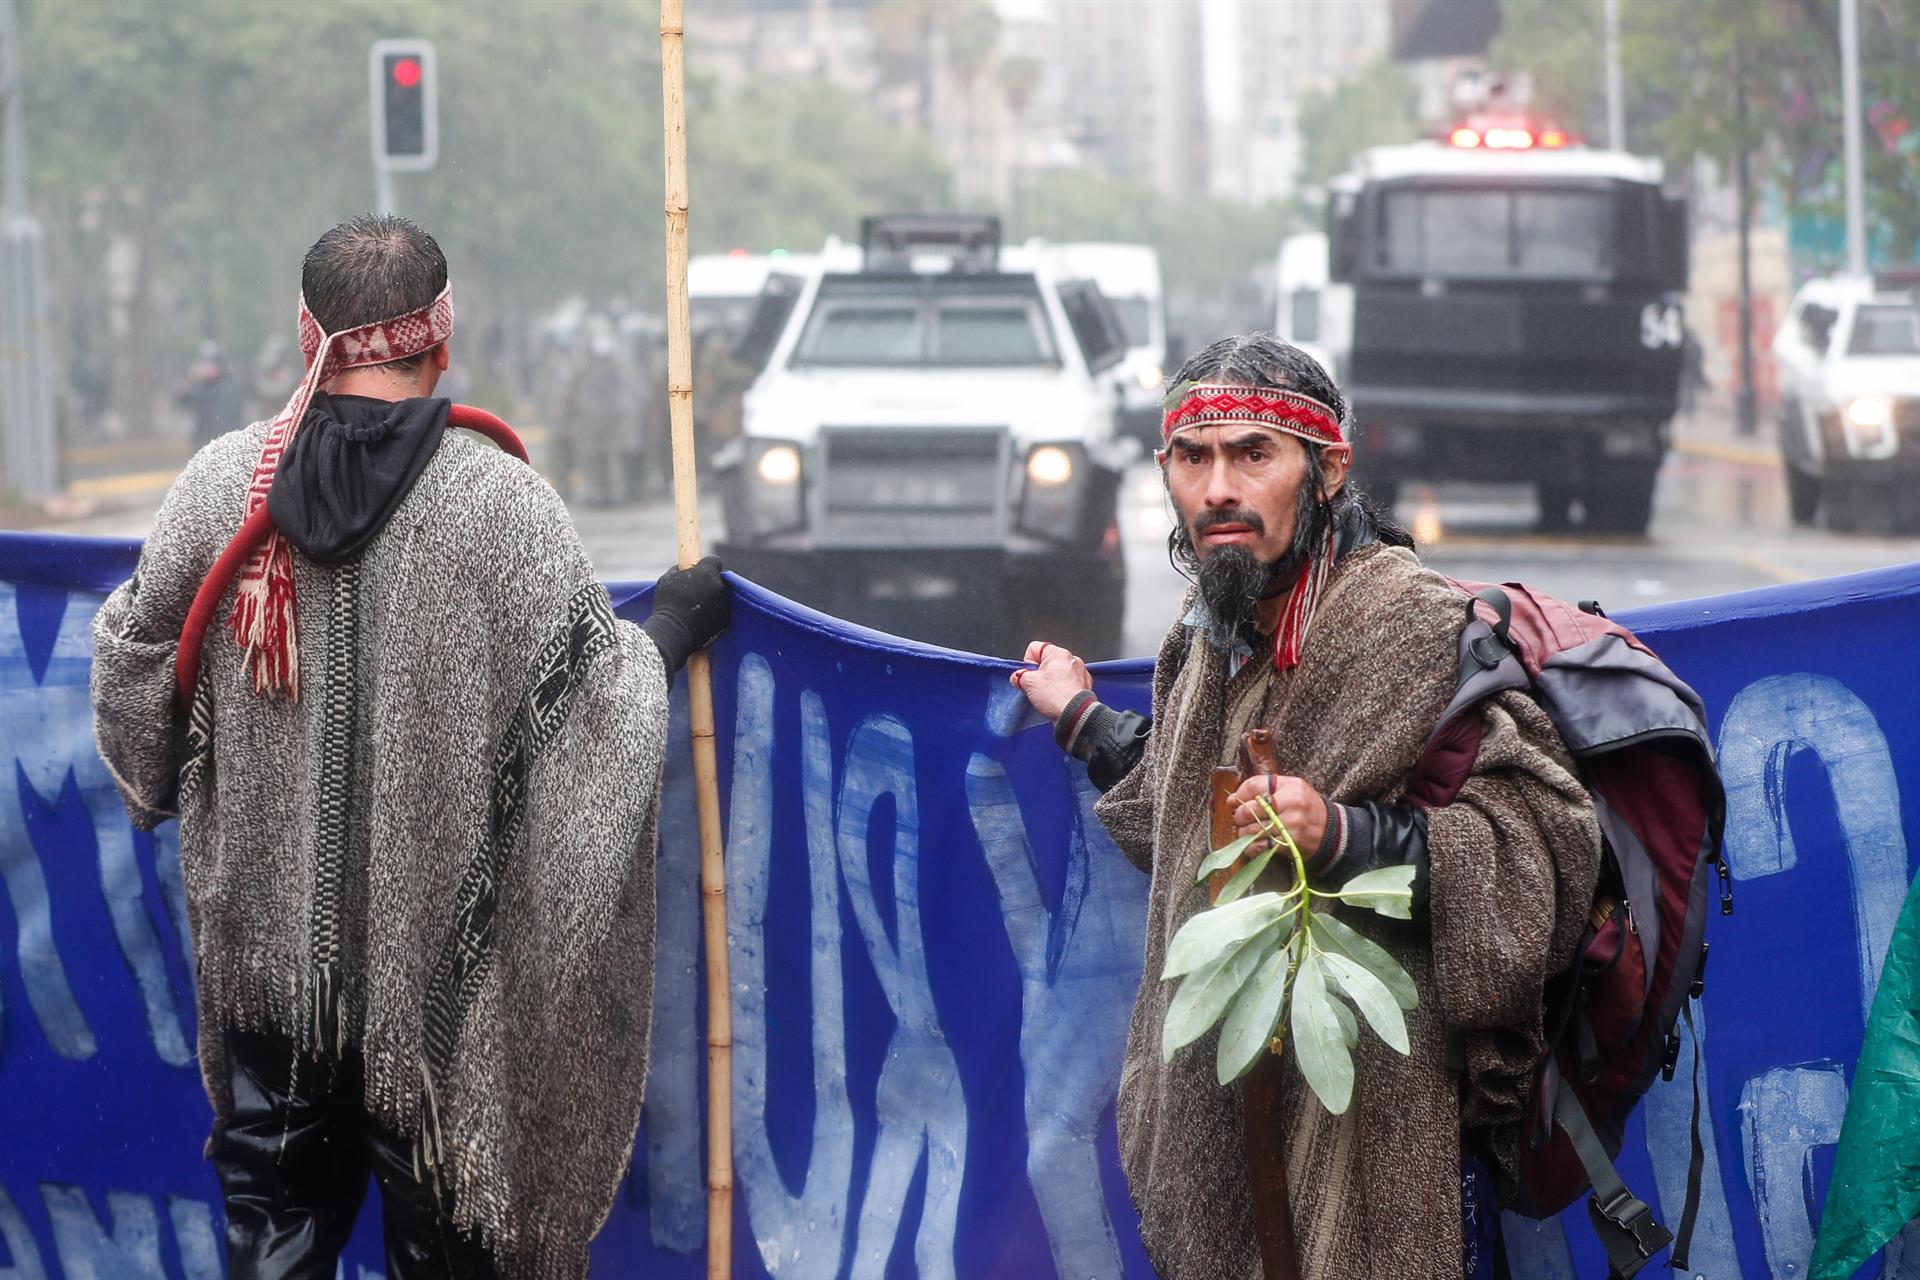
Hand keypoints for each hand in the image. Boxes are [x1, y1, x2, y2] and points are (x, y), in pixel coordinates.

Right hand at [643, 556, 730, 671]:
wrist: (673, 632)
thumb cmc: (667, 604)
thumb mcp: (667, 580)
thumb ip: (679, 569)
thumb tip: (684, 567)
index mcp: (707, 572)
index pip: (714, 561)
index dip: (706, 566)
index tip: (699, 572)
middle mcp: (720, 586)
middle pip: (717, 580)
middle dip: (707, 584)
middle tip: (693, 594)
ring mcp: (725, 604)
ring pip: (720, 597)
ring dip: (710, 600)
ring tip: (693, 610)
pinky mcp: (726, 620)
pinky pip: (720, 613)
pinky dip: (713, 614)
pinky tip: (698, 620)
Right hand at [1009, 641, 1092, 721]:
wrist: (1076, 716)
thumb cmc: (1057, 697)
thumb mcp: (1029, 683)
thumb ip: (1020, 676)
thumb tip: (1018, 677)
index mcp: (1058, 653)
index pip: (1034, 648)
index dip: (1027, 662)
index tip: (1028, 675)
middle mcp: (1072, 659)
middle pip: (1046, 661)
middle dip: (1039, 674)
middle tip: (1037, 687)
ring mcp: (1080, 672)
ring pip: (1058, 673)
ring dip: (1051, 682)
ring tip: (1048, 695)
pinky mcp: (1084, 686)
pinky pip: (1068, 683)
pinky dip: (1062, 690)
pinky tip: (1058, 699)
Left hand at [1230, 774, 1327, 861]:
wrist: (1332, 832)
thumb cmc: (1307, 809)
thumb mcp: (1293, 790)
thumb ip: (1266, 789)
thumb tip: (1233, 799)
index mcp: (1290, 786)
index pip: (1254, 786)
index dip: (1239, 794)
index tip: (1233, 802)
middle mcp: (1291, 803)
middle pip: (1250, 809)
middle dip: (1239, 816)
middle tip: (1241, 819)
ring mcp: (1291, 825)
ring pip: (1252, 829)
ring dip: (1244, 833)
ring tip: (1247, 831)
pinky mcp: (1289, 844)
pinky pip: (1260, 846)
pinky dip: (1251, 847)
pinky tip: (1253, 844)